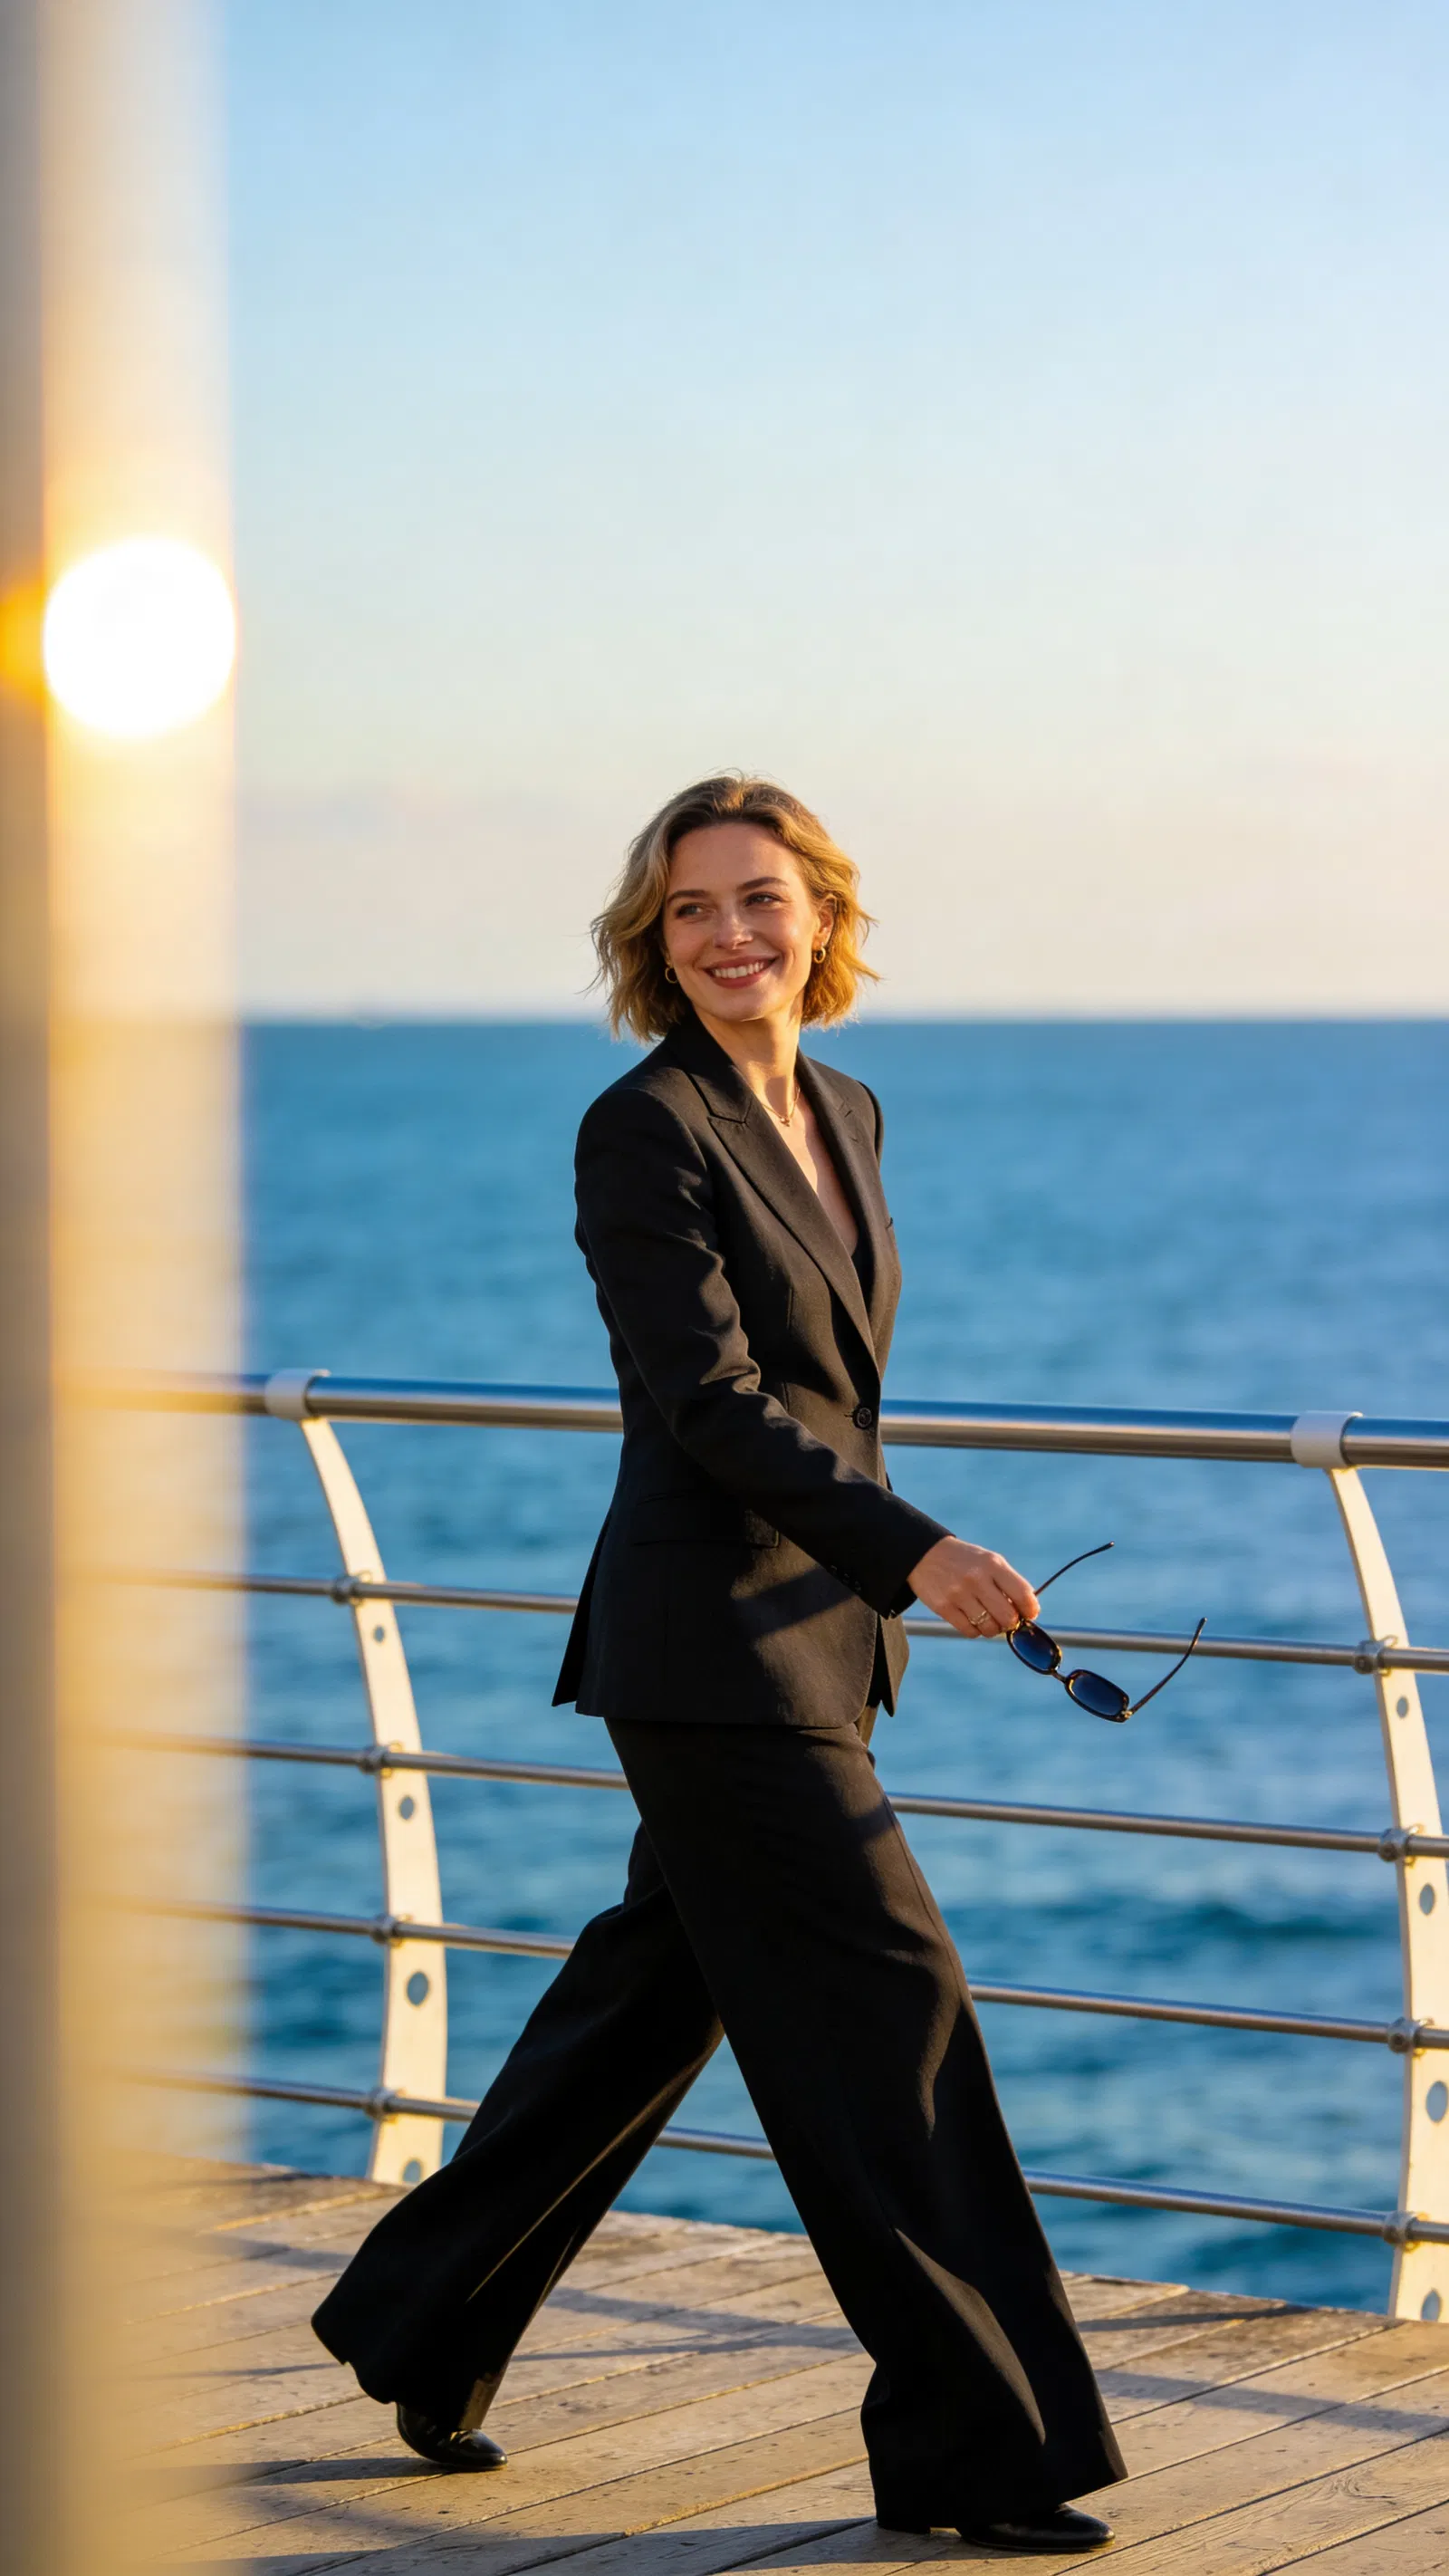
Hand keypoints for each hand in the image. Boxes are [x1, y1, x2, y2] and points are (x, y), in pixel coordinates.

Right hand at [908, 1536, 1038, 1639]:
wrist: (925, 1554)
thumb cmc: (966, 1561)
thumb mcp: (989, 1561)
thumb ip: (1009, 1583)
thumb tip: (1027, 1614)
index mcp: (993, 1564)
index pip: (1023, 1594)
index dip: (1030, 1610)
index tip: (1029, 1614)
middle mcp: (976, 1578)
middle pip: (1008, 1617)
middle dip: (1011, 1622)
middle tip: (1006, 1619)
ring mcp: (959, 1593)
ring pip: (989, 1628)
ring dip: (993, 1629)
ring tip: (988, 1619)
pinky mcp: (943, 1607)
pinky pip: (970, 1632)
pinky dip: (975, 1631)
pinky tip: (972, 1619)